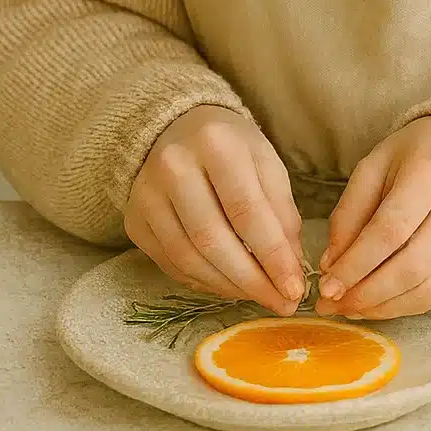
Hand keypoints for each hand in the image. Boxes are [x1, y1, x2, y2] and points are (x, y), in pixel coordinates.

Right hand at [124, 105, 305, 314]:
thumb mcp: (265, 164)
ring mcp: (147, 195)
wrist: (177, 127)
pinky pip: (170, 264)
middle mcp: (173, 166)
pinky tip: (228, 286)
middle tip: (280, 303)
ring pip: (188, 258)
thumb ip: (281, 214)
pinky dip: (203, 282)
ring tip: (258, 296)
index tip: (295, 288)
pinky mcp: (135, 220)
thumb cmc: (231, 147)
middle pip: (213, 239)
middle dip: (251, 280)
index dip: (272, 255)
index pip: (246, 210)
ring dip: (228, 287)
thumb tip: (291, 270)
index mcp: (215, 143)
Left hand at [313, 116, 430, 319]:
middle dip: (367, 293)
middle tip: (334, 304)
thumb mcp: (375, 165)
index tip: (327, 287)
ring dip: (383, 306)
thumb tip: (332, 266)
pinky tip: (380, 303)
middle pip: (412, 265)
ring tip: (351, 308)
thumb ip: (349, 213)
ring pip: (428, 289)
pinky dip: (406, 306)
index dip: (357, 264)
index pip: (391, 229)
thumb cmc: (417, 154)